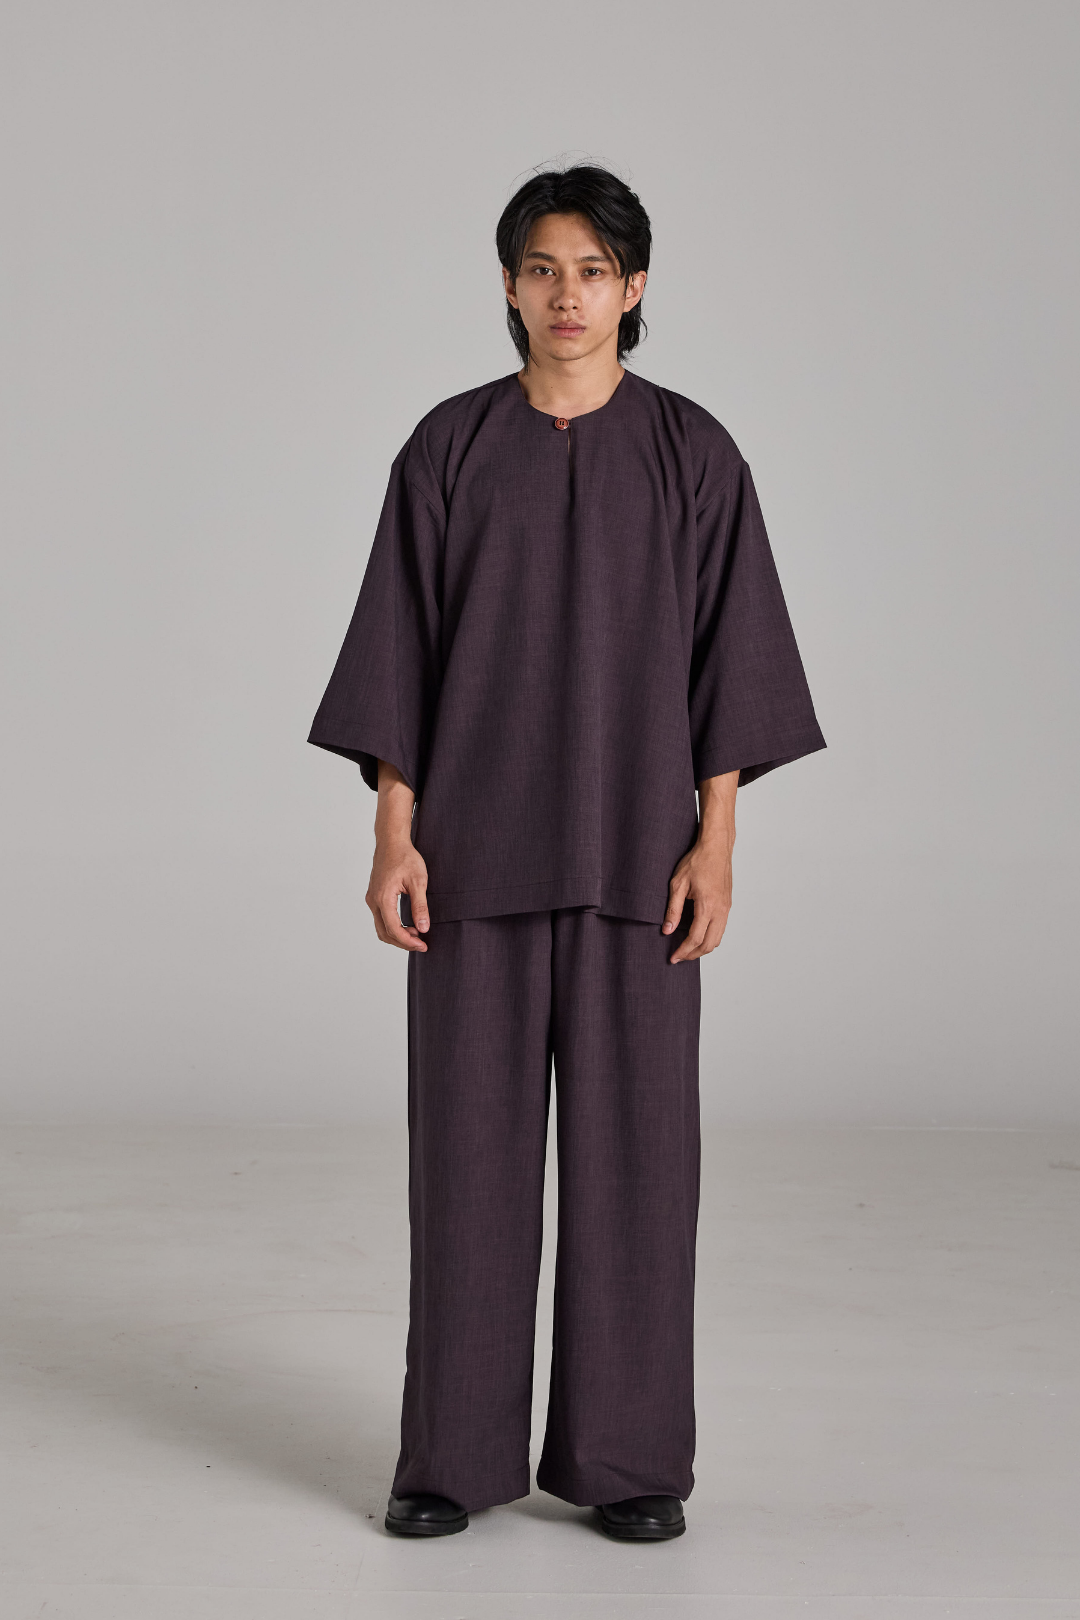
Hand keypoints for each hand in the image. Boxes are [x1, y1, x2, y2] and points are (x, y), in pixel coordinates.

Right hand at [366, 835, 429, 950]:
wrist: (391, 842)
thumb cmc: (405, 857)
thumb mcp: (418, 881)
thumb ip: (420, 906)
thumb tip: (424, 928)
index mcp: (383, 898)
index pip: (393, 929)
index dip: (408, 941)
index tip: (423, 945)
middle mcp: (373, 901)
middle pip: (384, 933)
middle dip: (403, 942)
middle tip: (421, 944)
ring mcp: (371, 899)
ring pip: (381, 927)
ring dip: (397, 935)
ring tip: (417, 934)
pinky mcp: (374, 896)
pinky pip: (381, 918)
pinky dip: (393, 927)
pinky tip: (408, 924)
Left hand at [663, 832, 732, 961]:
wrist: (716, 848)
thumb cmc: (697, 862)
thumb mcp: (678, 884)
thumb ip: (673, 909)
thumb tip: (667, 930)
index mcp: (707, 906)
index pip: (695, 938)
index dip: (683, 951)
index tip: (673, 957)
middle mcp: (720, 910)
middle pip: (709, 944)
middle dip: (694, 954)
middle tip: (679, 957)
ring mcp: (726, 908)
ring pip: (718, 939)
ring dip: (703, 948)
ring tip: (688, 949)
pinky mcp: (728, 905)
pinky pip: (721, 929)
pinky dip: (711, 938)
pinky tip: (699, 935)